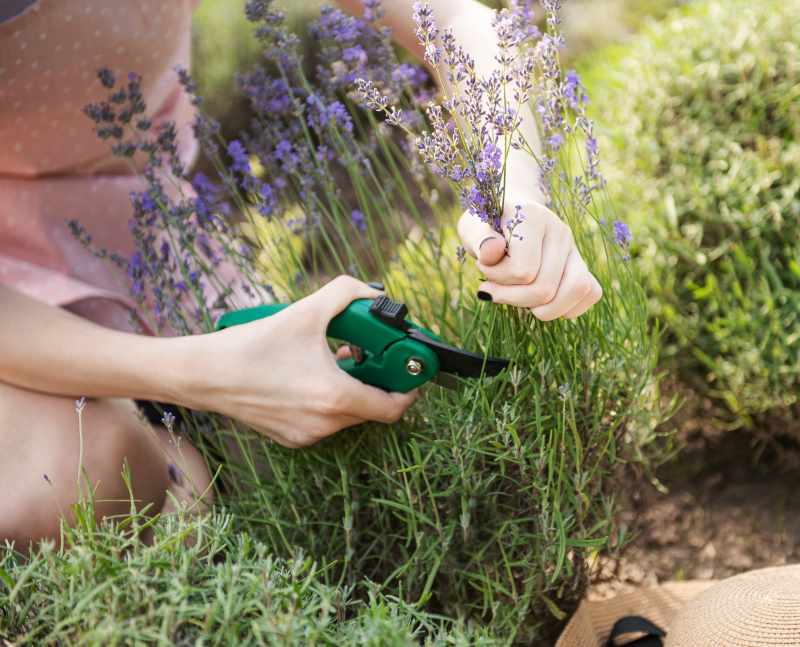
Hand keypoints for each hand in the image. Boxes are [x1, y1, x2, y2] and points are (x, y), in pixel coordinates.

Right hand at [186, 276, 417, 447]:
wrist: (204, 375)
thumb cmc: (252, 345)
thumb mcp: (305, 311)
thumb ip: (345, 293)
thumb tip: (373, 293)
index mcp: (335, 397)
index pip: (393, 407)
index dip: (408, 389)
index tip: (408, 369)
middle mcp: (324, 424)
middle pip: (371, 406)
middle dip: (376, 378)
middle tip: (368, 351)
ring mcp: (307, 435)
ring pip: (347, 413)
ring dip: (351, 386)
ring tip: (336, 354)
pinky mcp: (290, 437)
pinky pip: (324, 419)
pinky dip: (328, 398)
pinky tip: (312, 371)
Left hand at [457, 201, 601, 319]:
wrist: (509, 213)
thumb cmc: (486, 224)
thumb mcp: (472, 227)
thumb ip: (478, 240)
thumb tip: (491, 252)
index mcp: (532, 217)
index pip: (522, 271)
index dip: (497, 278)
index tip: (482, 266)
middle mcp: (560, 231)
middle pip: (546, 288)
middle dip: (512, 298)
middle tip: (492, 289)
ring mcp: (574, 248)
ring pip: (576, 290)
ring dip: (543, 309)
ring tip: (520, 300)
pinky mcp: (583, 263)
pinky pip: (591, 292)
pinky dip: (566, 307)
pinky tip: (540, 302)